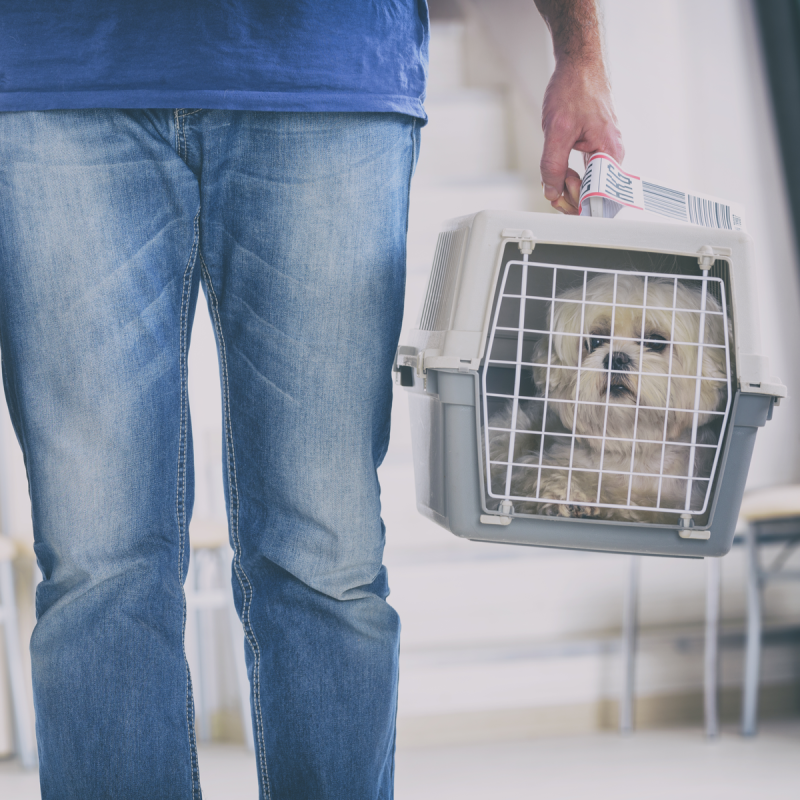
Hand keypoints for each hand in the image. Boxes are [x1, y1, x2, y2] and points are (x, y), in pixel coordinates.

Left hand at [541, 61, 623, 214]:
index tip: (559, 199)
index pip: (600, 197)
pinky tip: (560, 170)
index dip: (578, 204)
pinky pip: (585, 173)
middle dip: (570, 197)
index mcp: (610, 153)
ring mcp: (605, 153)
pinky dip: (570, 176)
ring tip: (556, 176)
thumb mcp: (556, 131)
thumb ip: (553, 166)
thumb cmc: (573, 90)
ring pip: (588, 185)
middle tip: (553, 187)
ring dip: (568, 186)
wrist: (578, 66)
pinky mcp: (597, 149)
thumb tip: (552, 193)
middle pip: (594, 195)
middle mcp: (612, 155)